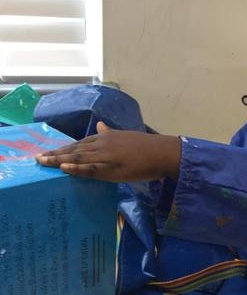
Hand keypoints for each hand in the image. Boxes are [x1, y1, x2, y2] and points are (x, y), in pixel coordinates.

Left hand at [36, 121, 181, 181]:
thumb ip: (110, 132)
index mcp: (105, 137)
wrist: (162, 152)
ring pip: (78, 157)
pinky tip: (64, 167)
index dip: (62, 149)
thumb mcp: (124, 136)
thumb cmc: (146, 146)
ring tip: (43, 162)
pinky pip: (91, 168)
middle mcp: (102, 144)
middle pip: (74, 149)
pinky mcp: (113, 168)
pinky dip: (77, 168)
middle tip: (37, 158)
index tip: (48, 152)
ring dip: (59, 160)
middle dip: (54, 154)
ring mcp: (106, 156)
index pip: (78, 143)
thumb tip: (100, 126)